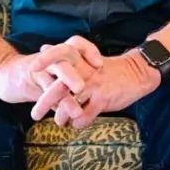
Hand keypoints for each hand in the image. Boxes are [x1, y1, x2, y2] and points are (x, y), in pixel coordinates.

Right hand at [0, 38, 101, 103]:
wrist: (3, 75)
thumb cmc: (34, 79)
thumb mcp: (55, 81)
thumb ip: (70, 89)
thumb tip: (89, 105)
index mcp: (60, 54)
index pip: (78, 44)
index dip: (90, 50)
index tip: (100, 64)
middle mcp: (52, 56)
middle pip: (70, 52)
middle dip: (84, 64)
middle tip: (96, 76)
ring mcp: (41, 65)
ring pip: (59, 69)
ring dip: (70, 85)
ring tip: (78, 109)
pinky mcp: (30, 76)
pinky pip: (44, 86)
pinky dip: (52, 101)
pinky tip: (58, 115)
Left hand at [31, 48, 159, 129]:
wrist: (138, 73)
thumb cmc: (109, 69)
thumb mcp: (87, 58)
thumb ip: (66, 56)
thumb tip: (44, 47)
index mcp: (81, 60)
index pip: (61, 54)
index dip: (46, 60)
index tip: (32, 69)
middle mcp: (86, 72)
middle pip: (59, 86)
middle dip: (44, 101)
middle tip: (34, 115)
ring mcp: (95, 86)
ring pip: (69, 105)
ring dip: (60, 117)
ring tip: (60, 121)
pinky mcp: (104, 99)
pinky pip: (84, 116)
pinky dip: (78, 122)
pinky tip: (78, 122)